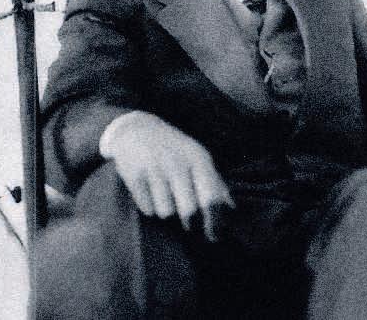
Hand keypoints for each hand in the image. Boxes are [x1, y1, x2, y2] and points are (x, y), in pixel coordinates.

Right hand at [99, 111, 234, 241]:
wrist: (136, 129)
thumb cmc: (174, 148)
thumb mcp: (198, 157)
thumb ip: (216, 182)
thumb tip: (232, 209)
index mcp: (199, 159)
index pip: (211, 197)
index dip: (215, 221)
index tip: (214, 236)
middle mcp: (178, 163)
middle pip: (189, 210)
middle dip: (190, 222)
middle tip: (188, 222)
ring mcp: (155, 169)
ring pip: (166, 212)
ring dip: (167, 211)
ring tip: (165, 195)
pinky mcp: (134, 176)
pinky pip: (147, 208)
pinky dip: (149, 206)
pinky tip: (149, 191)